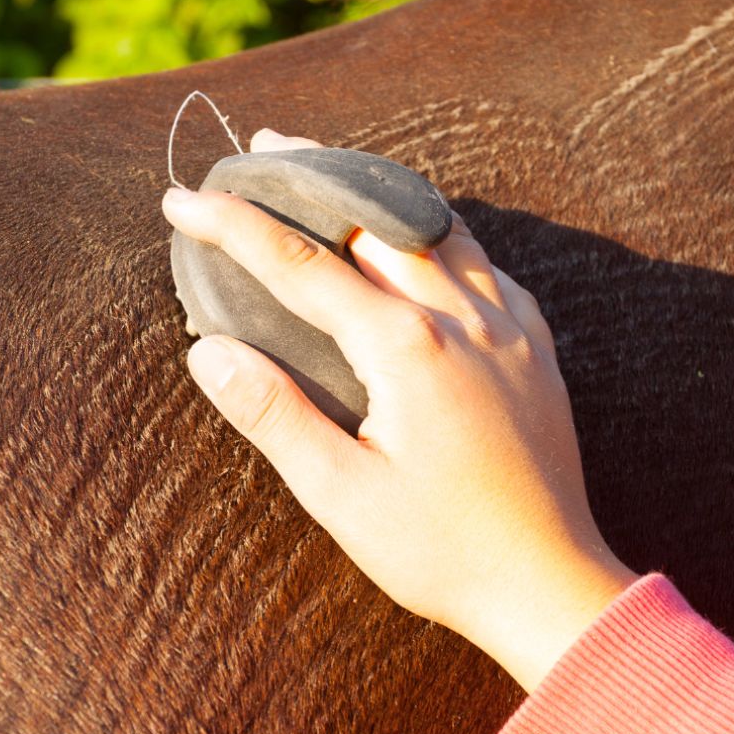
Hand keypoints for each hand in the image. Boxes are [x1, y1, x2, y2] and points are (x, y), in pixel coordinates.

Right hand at [162, 129, 636, 691]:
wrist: (548, 585)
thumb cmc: (441, 550)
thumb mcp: (340, 494)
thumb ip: (275, 415)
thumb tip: (211, 354)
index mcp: (406, 348)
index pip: (302, 265)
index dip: (234, 227)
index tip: (184, 199)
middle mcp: (462, 318)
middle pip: (374, 220)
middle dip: (311, 178)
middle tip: (263, 148)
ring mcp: (508, 328)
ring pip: (438, 228)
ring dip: (379, 196)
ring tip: (338, 177)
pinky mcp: (536, 348)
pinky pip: (486, 264)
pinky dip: (443, 236)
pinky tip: (428, 246)